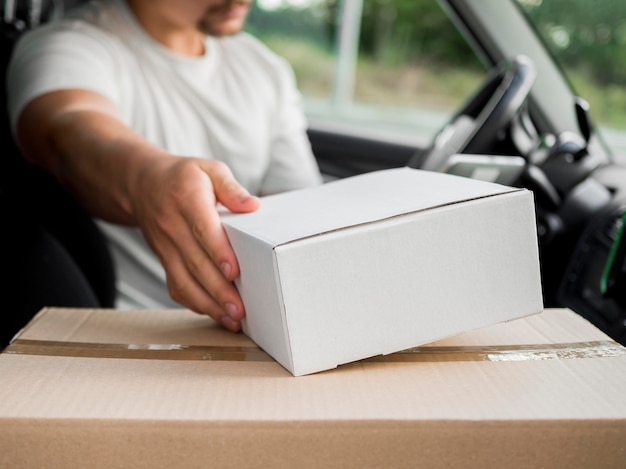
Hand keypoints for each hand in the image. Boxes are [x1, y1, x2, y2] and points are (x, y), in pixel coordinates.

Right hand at [130, 156, 259, 330]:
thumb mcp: (209, 169)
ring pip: (184, 281)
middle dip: (219, 290)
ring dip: (208, 304)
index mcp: (187, 200)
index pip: (203, 230)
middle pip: (195, 263)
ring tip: (232, 319)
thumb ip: (231, 187)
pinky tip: (215, 313)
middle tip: (240, 309)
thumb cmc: (184, 177)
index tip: (234, 272)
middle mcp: (172, 227)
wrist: (141, 184)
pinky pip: (176, 286)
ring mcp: (165, 247)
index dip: (218, 253)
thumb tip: (252, 205)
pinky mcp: (164, 260)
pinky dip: (195, 303)